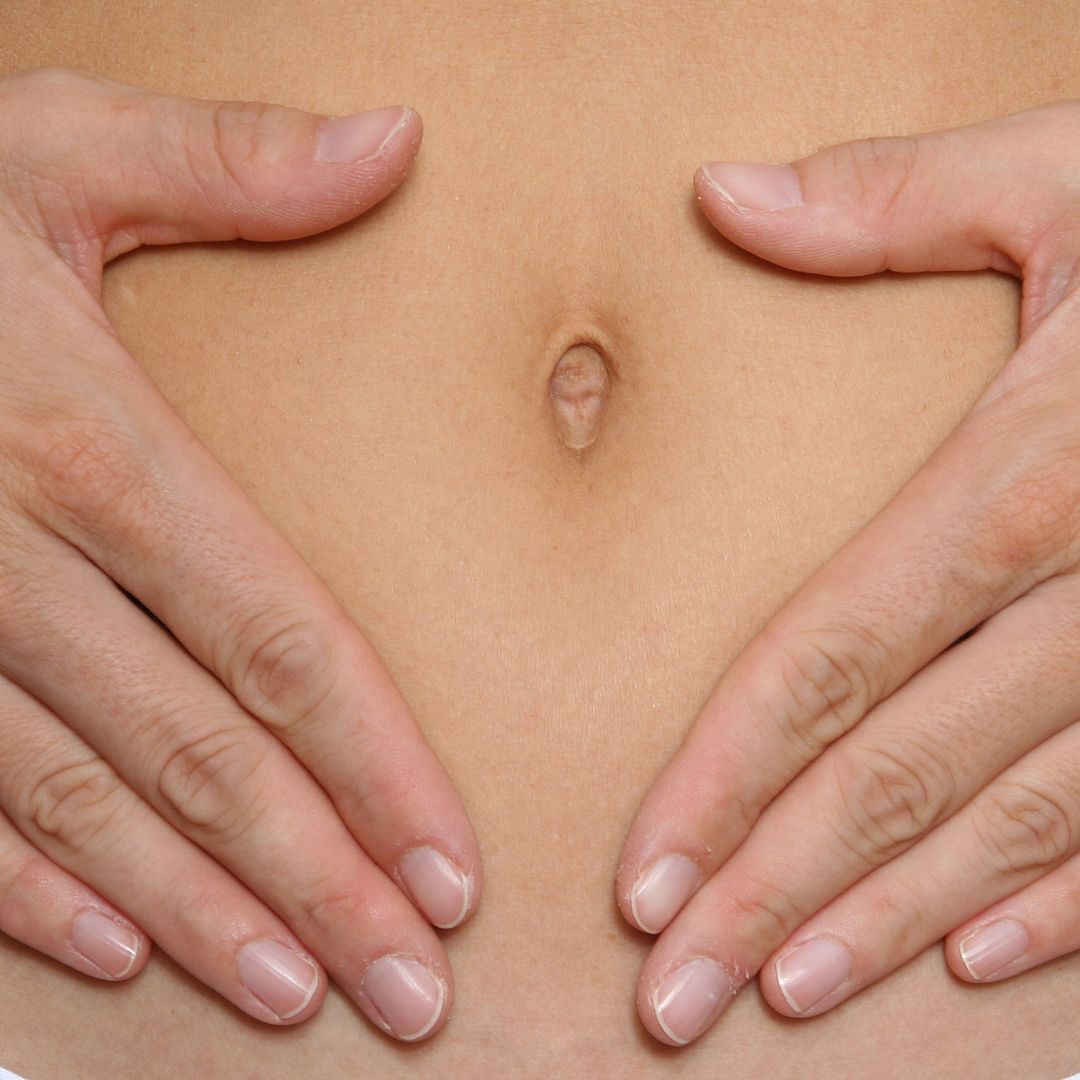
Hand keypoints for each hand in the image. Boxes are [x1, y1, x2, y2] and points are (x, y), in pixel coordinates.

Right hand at [0, 68, 479, 1040]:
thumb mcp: (50, 153)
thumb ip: (227, 166)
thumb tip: (397, 142)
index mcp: (88, 447)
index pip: (279, 641)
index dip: (376, 762)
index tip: (451, 865)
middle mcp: (11, 562)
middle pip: (204, 756)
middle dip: (316, 881)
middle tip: (412, 986)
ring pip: (88, 808)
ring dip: (199, 915)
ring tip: (299, 996)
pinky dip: (33, 892)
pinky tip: (118, 951)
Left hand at [617, 100, 1079, 1045]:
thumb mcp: (1074, 180)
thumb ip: (894, 199)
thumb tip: (719, 192)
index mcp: (1035, 472)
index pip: (834, 656)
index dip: (727, 775)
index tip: (643, 875)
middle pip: (901, 771)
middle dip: (773, 892)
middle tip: (672, 993)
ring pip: (1018, 823)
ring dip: (893, 920)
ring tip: (782, 991)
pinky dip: (1064, 903)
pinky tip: (974, 958)